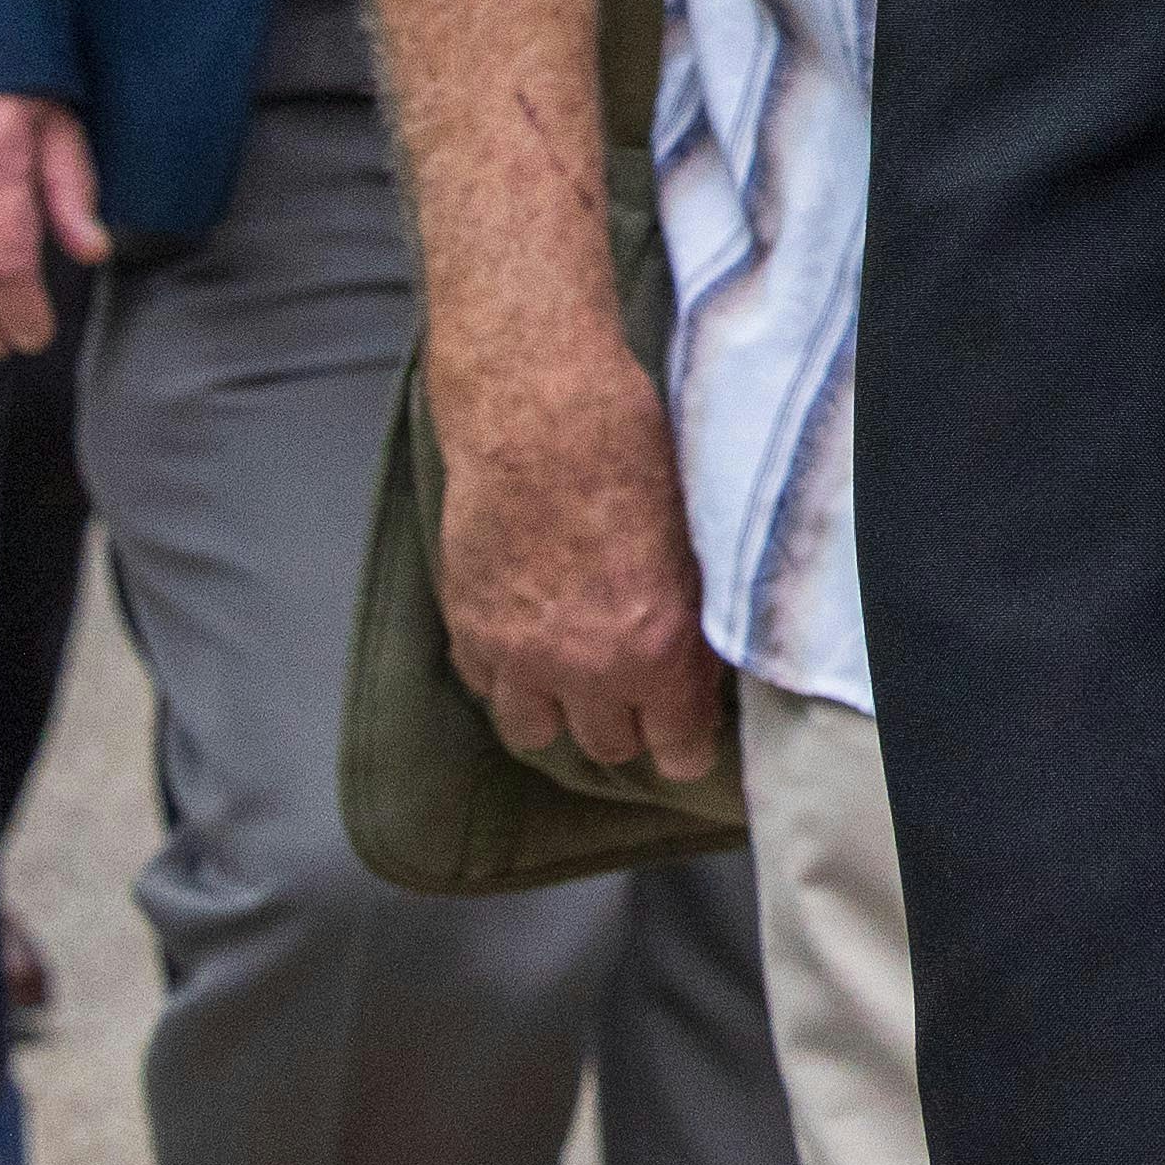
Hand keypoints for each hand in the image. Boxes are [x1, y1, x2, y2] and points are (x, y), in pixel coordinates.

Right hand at [434, 330, 732, 786]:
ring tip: (571, 675)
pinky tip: (522, 639)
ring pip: (536, 730)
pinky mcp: (468, 628)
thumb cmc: (632, 459)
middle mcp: (585, 668)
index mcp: (656, 651)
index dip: (686, 743)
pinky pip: (485, 686)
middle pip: (607, 745)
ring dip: (557, 709)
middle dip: (625, 722)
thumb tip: (696, 669)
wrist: (541, 414)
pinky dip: (503, 673)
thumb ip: (691, 625)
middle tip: (634, 690)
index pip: (678, 750)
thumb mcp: (694, 548)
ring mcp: (518, 654)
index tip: (687, 733)